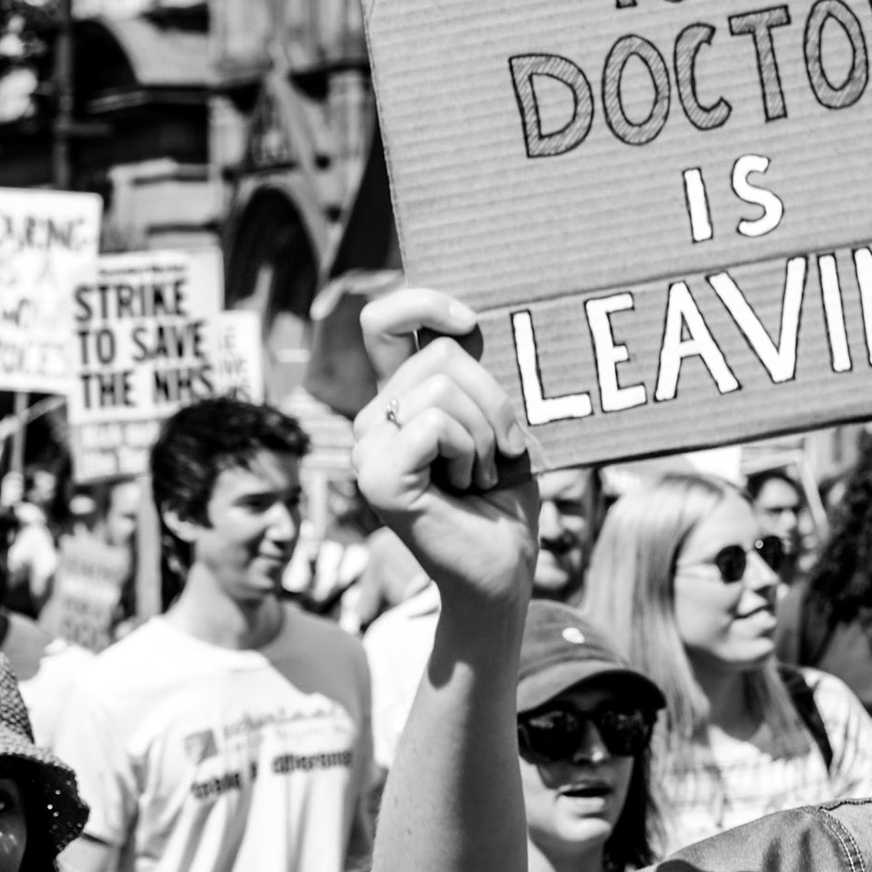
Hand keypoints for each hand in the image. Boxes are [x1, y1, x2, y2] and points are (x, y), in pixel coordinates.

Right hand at [352, 289, 537, 614]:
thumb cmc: (504, 497)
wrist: (502, 571)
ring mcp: (367, 449)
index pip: (383, 320)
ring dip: (486, 434)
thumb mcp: (496, 420)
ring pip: (441, 388)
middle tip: (498, 452)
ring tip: (480, 475)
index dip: (422, 301)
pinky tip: (466, 487)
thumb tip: (477, 319)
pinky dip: (469, 452)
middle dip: (494, 399)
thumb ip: (476, 375)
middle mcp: (373, 418)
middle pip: (440, 353)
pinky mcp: (376, 478)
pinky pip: (435, 425)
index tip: (471, 320)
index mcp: (398, 398)